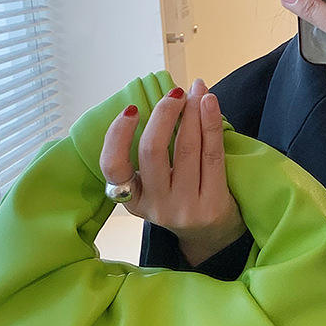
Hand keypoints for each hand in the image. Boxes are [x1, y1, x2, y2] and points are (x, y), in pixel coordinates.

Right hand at [99, 78, 246, 266]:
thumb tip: (163, 97)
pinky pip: (211, 156)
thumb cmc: (182, 197)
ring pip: (185, 149)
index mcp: (134, 198)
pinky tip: (209, 103)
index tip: (132, 109)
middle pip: (152, 151)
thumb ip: (152, 151)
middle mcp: (155, 206)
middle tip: (175, 93)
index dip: (118, 135)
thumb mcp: (156, 183)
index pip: (113, 167)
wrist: (213, 234)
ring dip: (191, 112)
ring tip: (197, 91)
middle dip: (163, 113)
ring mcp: (184, 208)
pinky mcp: (211, 205)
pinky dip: (210, 123)